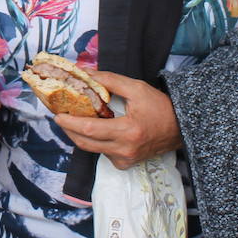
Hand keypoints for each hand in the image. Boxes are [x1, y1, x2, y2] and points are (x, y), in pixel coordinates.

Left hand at [53, 70, 182, 169]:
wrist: (180, 128)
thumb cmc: (159, 107)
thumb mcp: (136, 88)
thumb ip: (110, 81)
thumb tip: (86, 73)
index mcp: (128, 131)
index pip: (90, 129)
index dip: (71, 122)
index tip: (57, 114)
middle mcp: (124, 150)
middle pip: (85, 143)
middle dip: (68, 129)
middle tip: (60, 115)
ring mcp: (124, 160)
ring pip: (92, 149)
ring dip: (79, 135)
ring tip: (72, 119)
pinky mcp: (125, 164)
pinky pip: (102, 153)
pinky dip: (94, 142)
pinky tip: (93, 129)